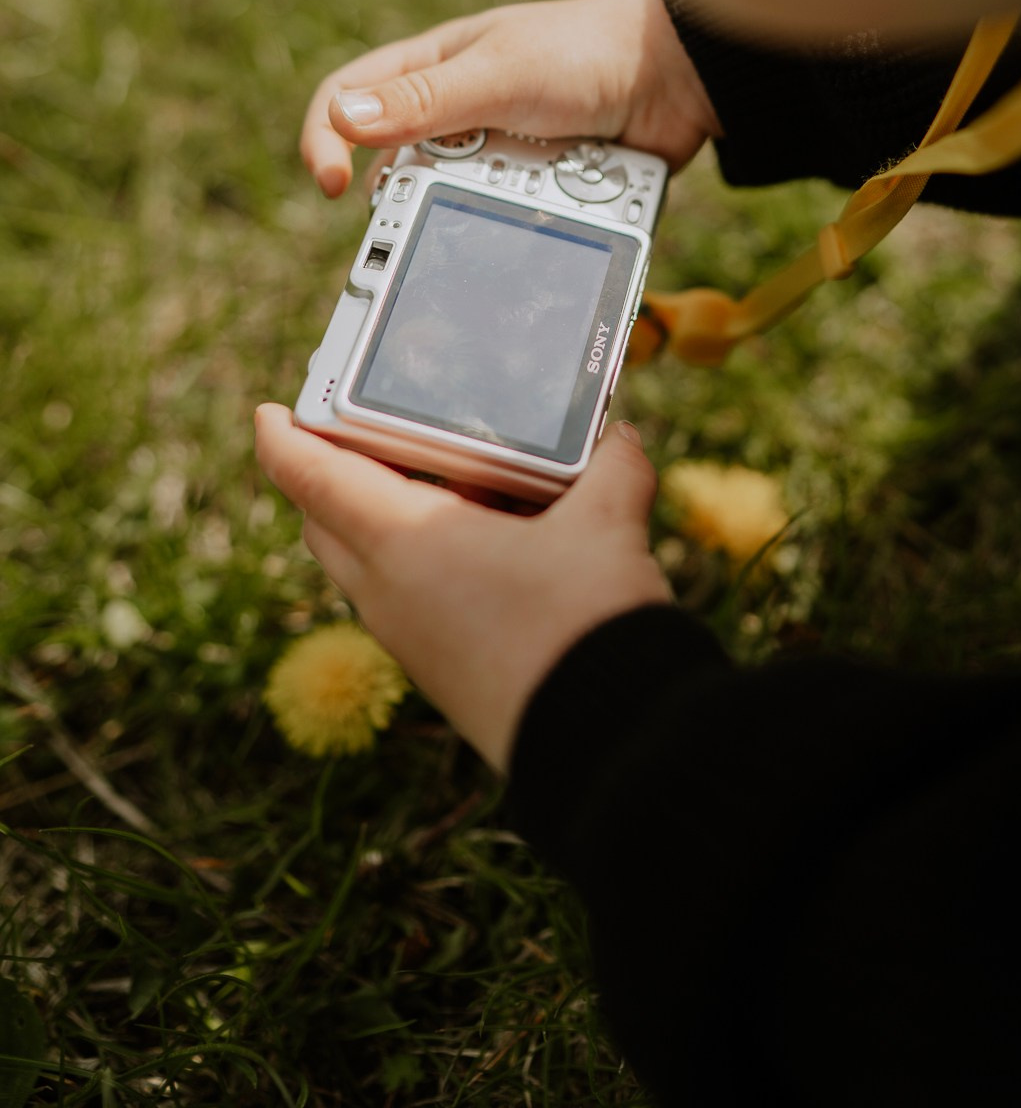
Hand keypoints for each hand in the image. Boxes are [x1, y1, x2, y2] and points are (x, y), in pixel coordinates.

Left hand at [254, 406, 671, 771]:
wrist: (607, 743)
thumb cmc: (586, 622)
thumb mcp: (607, 525)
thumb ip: (612, 468)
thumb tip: (619, 439)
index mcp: (403, 542)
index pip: (312, 479)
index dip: (284, 439)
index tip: (267, 413)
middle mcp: (388, 593)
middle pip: (328, 521)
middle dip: (331, 472)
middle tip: (366, 430)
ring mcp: (411, 639)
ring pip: (366, 563)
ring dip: (385, 515)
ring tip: (448, 475)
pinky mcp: (440, 670)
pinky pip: (405, 597)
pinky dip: (423, 556)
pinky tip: (490, 539)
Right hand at [300, 0, 718, 196]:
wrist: (680, 79)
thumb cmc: (587, 52)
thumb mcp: (500, 73)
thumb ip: (425, 99)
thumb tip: (342, 121)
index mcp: (432, 69)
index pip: (347, 102)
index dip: (327, 140)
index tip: (335, 186)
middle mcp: (456, 114)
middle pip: (398, 171)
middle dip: (417, 195)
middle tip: (441, 210)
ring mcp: (498, 156)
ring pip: (453, 207)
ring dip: (480, 209)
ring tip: (523, 190)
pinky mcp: (536, 190)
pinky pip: (506, 224)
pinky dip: (521, 224)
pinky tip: (550, 210)